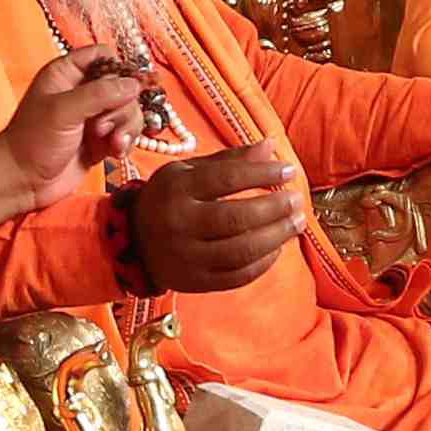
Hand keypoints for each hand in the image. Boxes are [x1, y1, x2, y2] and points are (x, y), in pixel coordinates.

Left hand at [0, 50, 153, 200]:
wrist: (23, 182)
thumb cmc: (34, 140)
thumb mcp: (64, 110)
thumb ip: (100, 94)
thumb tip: (134, 84)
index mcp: (67, 73)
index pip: (103, 56)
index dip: (117, 69)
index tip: (121, 89)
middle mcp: (83, 91)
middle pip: (123, 85)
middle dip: (122, 107)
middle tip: (102, 127)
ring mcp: (94, 117)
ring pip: (128, 110)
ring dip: (126, 127)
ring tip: (112, 144)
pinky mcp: (101, 140)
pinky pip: (126, 133)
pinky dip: (126, 141)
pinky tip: (115, 153)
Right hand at [123, 141, 311, 290]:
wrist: (132, 240)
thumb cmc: (169, 198)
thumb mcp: (190, 172)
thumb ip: (230, 161)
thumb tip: (272, 147)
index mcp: (177, 188)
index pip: (227, 179)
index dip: (263, 174)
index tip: (288, 171)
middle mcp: (178, 222)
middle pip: (237, 217)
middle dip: (275, 209)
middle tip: (297, 202)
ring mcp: (186, 256)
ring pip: (241, 250)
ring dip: (276, 237)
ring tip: (296, 224)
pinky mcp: (194, 282)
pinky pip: (237, 276)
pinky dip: (263, 264)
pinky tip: (276, 249)